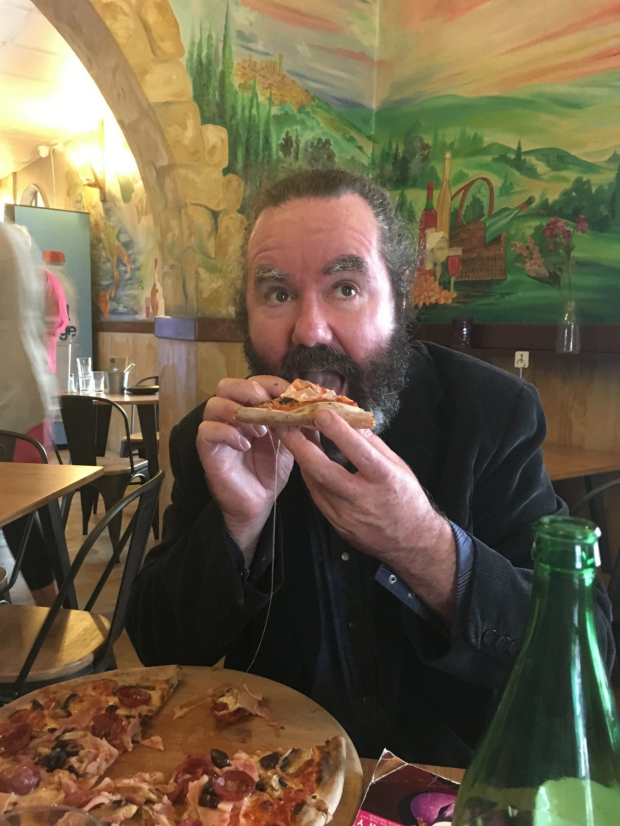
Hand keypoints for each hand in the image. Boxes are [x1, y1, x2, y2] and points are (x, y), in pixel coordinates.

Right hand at [197, 376, 294, 560]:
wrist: (258, 502)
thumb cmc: (271, 469)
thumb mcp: (290, 442)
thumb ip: (297, 422)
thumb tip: (314, 404)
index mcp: (249, 408)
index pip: (254, 381)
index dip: (271, 383)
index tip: (290, 394)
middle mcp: (230, 414)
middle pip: (226, 385)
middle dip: (248, 390)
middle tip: (267, 406)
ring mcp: (216, 429)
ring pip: (214, 404)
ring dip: (239, 413)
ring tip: (259, 431)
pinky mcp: (206, 448)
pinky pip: (207, 430)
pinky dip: (227, 433)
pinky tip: (245, 446)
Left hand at [281, 410, 456, 620]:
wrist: (410, 542)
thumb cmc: (406, 497)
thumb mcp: (398, 466)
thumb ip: (373, 445)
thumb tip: (350, 421)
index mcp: (384, 479)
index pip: (358, 451)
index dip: (338, 431)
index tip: (321, 412)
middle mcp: (363, 498)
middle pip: (324, 471)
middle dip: (301, 447)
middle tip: (287, 426)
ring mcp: (347, 515)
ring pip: (315, 484)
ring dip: (301, 459)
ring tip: (292, 438)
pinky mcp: (337, 525)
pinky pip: (318, 496)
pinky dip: (310, 477)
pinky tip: (306, 462)